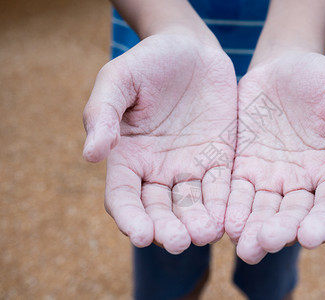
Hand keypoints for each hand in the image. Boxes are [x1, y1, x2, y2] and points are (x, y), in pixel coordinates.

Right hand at [83, 33, 236, 253]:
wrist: (191, 48)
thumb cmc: (148, 60)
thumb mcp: (119, 78)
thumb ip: (102, 114)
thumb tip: (90, 155)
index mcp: (127, 156)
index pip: (123, 196)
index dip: (129, 217)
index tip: (138, 234)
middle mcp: (156, 170)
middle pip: (159, 210)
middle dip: (166, 229)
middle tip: (178, 243)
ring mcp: (189, 167)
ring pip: (192, 205)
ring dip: (197, 223)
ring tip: (206, 235)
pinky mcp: (218, 159)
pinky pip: (221, 187)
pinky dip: (224, 204)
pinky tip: (229, 219)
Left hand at [225, 52, 324, 263]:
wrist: (281, 67)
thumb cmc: (321, 79)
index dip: (324, 223)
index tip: (311, 237)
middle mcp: (301, 182)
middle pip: (293, 216)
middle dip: (281, 232)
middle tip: (266, 242)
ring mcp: (270, 178)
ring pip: (262, 212)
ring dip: (253, 231)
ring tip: (244, 247)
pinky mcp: (243, 169)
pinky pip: (236, 193)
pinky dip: (231, 209)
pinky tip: (223, 222)